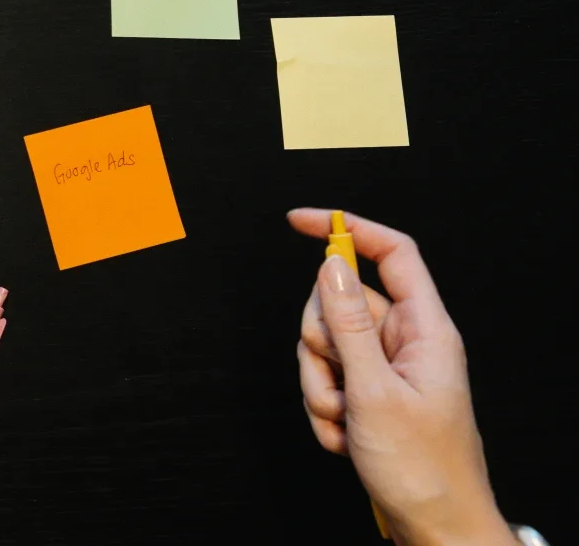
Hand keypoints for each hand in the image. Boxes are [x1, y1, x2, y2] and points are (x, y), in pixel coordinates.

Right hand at [287, 209, 515, 545]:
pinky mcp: (370, 393)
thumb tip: (329, 266)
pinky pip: (326, 380)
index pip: (390, 253)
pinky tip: (348, 436)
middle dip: (321, 344)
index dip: (347, 229)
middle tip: (338, 382)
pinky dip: (326, 409)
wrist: (437, 527)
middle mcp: (406, 342)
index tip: (301, 221)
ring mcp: (387, 368)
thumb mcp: (376, 393)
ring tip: (347, 419)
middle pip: (339, 302)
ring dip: (321, 386)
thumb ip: (348, 326)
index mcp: (425, 330)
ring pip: (325, 345)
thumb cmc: (425, 470)